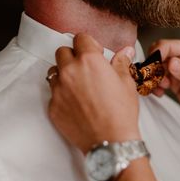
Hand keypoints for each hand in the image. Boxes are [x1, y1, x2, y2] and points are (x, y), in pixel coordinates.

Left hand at [47, 33, 140, 152]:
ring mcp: (58, 90)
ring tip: (78, 85)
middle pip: (62, 52)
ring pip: (54, 71)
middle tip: (85, 68)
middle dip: (73, 56)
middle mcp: (70, 71)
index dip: (89, 44)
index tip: (95, 53)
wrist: (110, 142)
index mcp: (89, 60)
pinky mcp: (53, 106)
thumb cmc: (121, 112)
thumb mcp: (126, 83)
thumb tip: (126, 51)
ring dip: (64, 73)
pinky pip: (53, 93)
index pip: (80, 38)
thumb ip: (121, 63)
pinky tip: (76, 103)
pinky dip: (62, 94)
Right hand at [149, 39, 179, 126]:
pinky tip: (161, 93)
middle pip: (158, 54)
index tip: (152, 66)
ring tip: (162, 87)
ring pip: (155, 67)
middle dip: (153, 66)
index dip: (157, 54)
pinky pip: (156, 79)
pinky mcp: (172, 81)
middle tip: (155, 79)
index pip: (168, 45)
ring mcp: (177, 69)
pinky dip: (154, 86)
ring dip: (153, 77)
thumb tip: (172, 62)